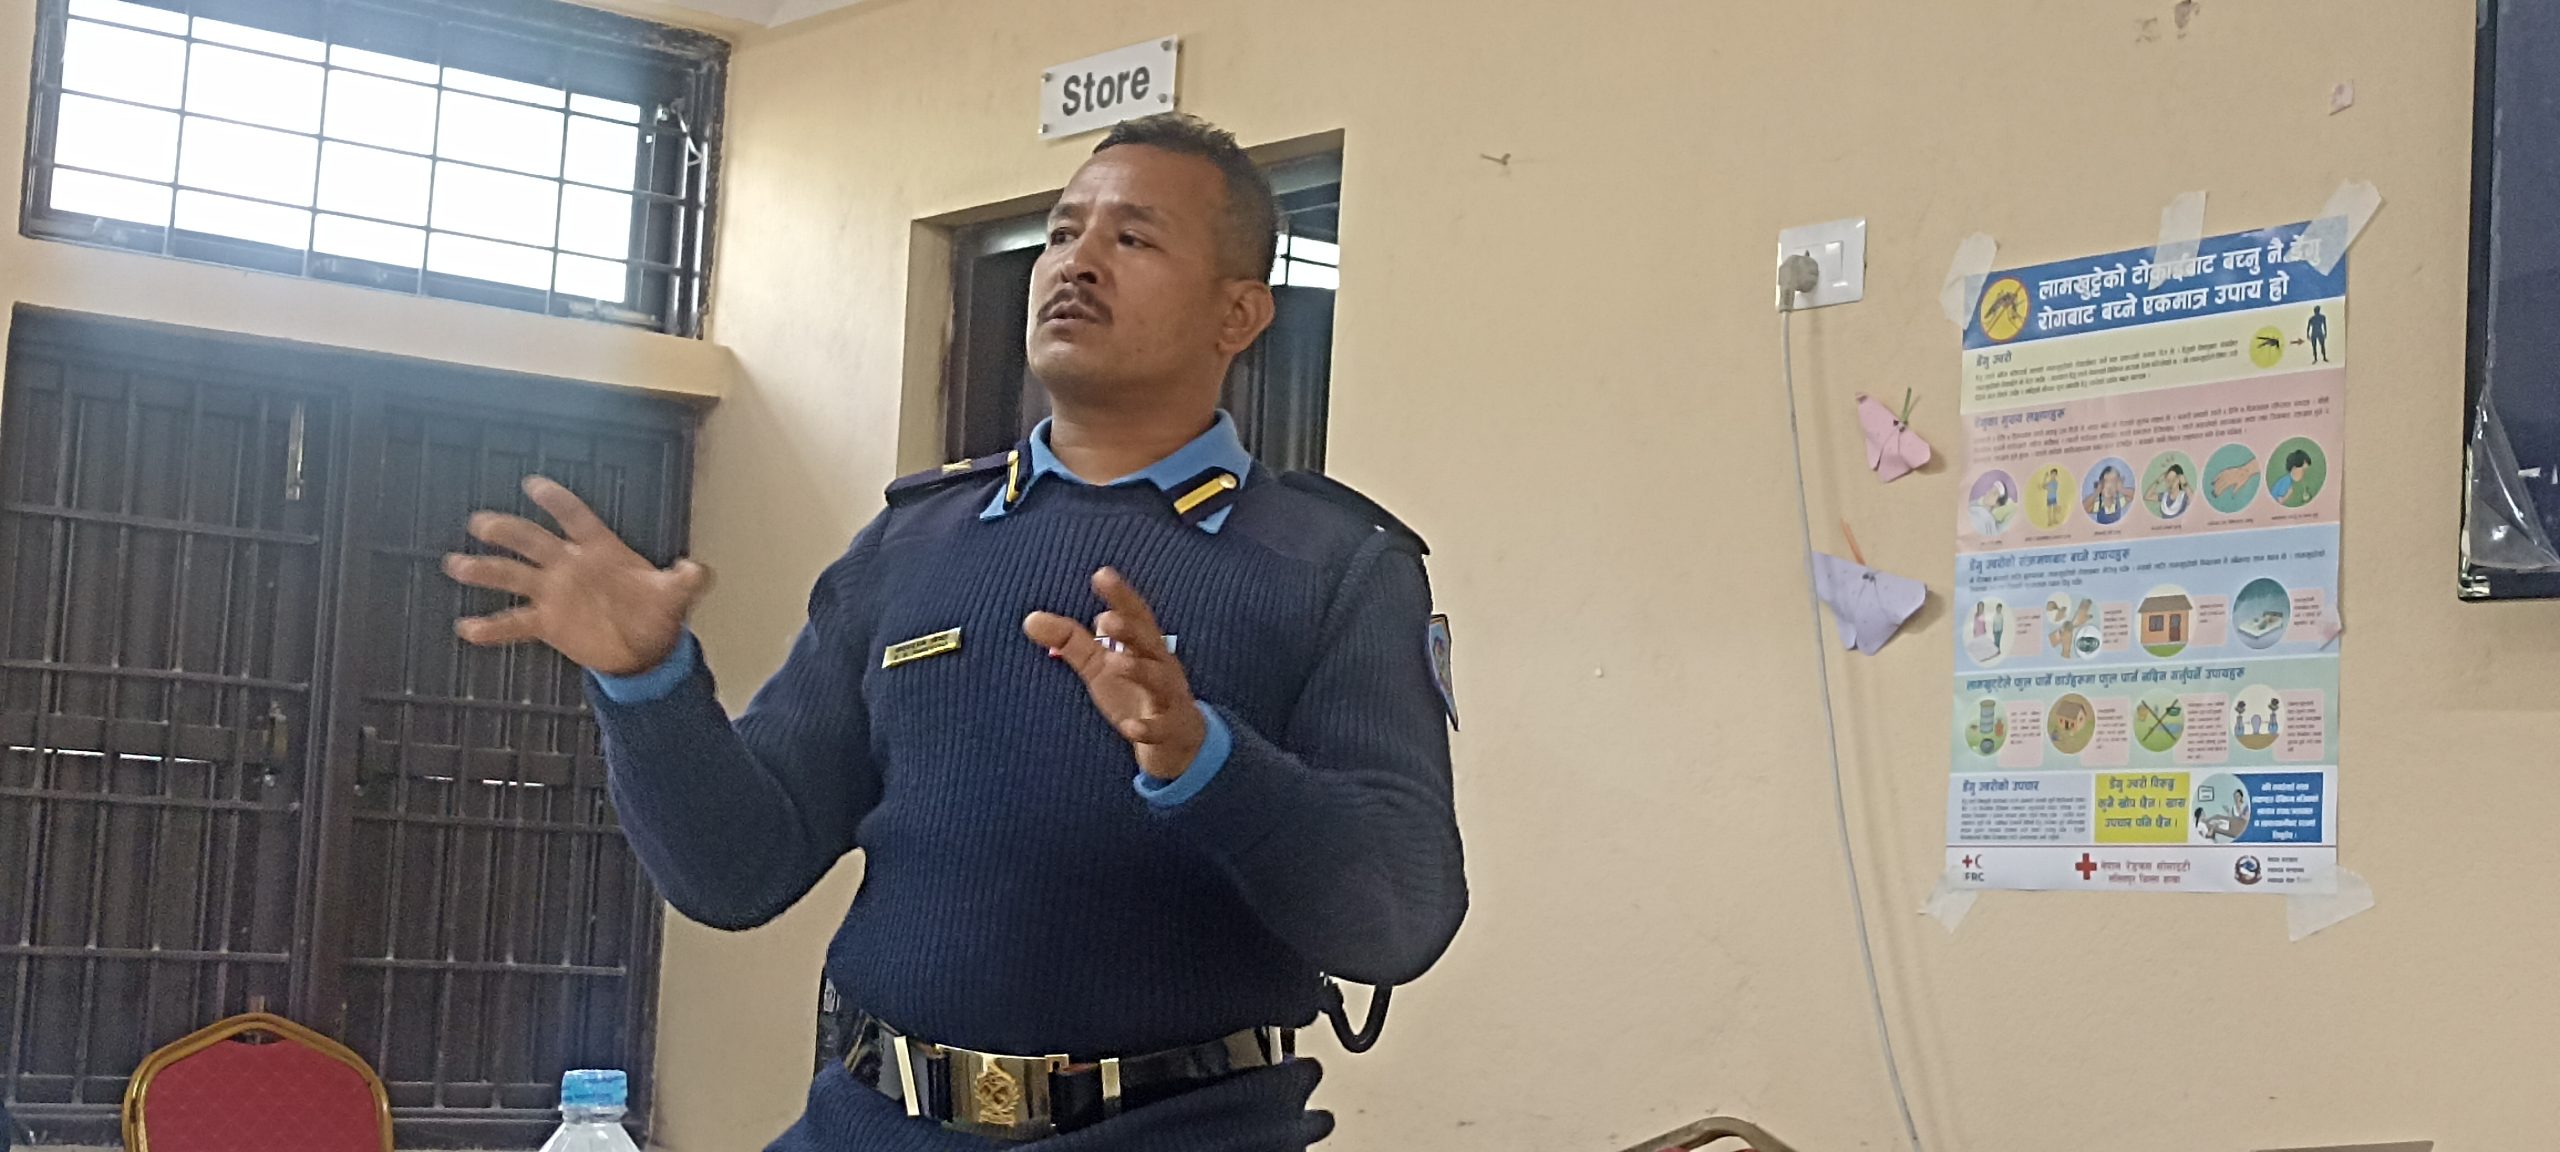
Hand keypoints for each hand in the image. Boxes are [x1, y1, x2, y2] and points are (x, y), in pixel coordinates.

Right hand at [444, 476, 711, 676]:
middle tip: (481, 522)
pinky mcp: (548, 622)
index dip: (557, 501)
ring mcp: (555, 593)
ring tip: (457, 564)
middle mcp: (570, 565)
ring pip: (514, 575)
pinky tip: (468, 628)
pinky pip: (514, 622)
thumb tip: (700, 570)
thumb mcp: (675, 595)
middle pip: (534, 540)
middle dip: (508, 530)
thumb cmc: (656, 610)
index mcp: (600, 549)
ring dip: (486, 570)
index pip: (576, 517)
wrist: (646, 646)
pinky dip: (491, 627)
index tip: (535, 485)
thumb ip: (686, 581)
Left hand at [1024, 568, 1205, 780]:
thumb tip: (1030, 618)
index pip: (1135, 615)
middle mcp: (1161, 666)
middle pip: (1149, 643)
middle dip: (1130, 630)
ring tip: (1116, 663)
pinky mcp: (1170, 729)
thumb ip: (1070, 641)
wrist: (1177, 737)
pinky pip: (1160, 728)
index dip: (1121, 596)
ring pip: (1158, 681)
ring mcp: (1168, 698)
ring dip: (1139, 671)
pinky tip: (1130, 728)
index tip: (1102, 574)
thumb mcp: (1100, 665)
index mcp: (1145, 646)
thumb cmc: (1135, 691)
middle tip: (1106, 619)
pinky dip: (1146, 727)